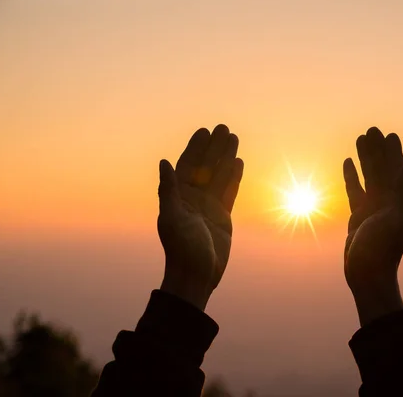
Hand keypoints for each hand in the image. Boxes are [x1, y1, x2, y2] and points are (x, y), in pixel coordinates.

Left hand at [157, 125, 243, 310]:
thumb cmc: (180, 248)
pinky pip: (229, 192)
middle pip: (205, 167)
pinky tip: (238, 162)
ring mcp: (208, 207)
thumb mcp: (172, 217)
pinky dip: (233, 177)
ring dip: (226, 158)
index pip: (187, 165)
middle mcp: (192, 198)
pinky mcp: (222, 217)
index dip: (195, 148)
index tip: (205, 131)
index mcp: (178, 197)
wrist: (196, 275)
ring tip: (234, 138)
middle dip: (214, 148)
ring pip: (219, 176)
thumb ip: (169, 190)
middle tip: (224, 128)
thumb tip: (163, 161)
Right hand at [343, 127, 402, 325]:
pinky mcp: (359, 216)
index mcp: (402, 203)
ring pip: (368, 177)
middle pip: (383, 170)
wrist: (367, 275)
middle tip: (371, 129)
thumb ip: (400, 193)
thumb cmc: (383, 250)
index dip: (394, 153)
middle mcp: (390, 203)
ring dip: (364, 158)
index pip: (398, 172)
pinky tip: (347, 162)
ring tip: (359, 138)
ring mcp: (374, 208)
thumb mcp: (394, 221)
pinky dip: (352, 176)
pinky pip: (355, 190)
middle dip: (378, 150)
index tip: (389, 136)